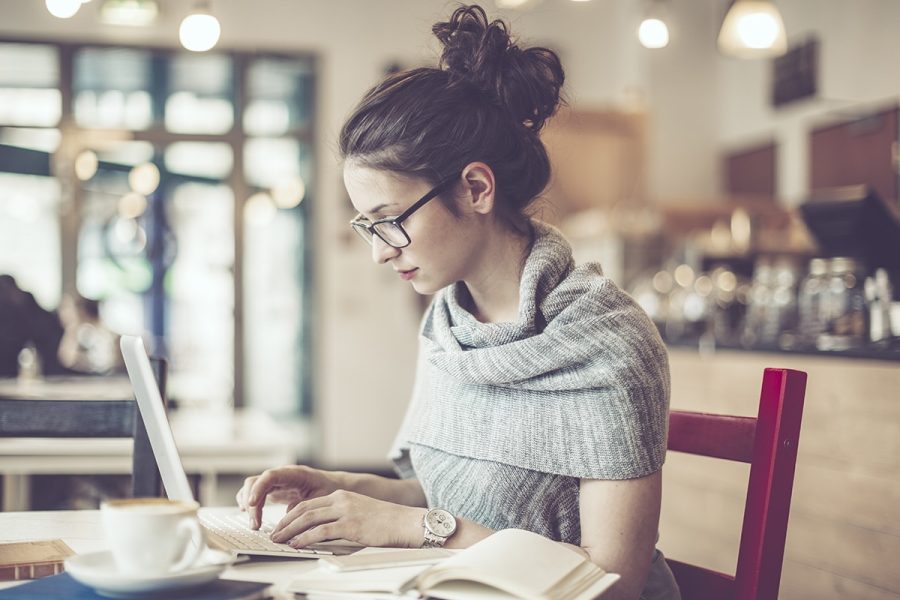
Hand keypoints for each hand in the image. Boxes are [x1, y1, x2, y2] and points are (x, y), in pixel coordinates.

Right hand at [236, 465, 339, 529]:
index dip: (258, 488)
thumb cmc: (328, 489)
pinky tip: (251, 516)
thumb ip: (305, 505)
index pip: (270, 476)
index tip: (252, 504)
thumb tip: (288, 517)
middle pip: (256, 482)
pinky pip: (256, 494)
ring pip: (252, 488)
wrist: (333, 485)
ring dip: (249, 506)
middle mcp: (281, 475)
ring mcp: (275, 483)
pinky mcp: (273, 491)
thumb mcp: (321, 498)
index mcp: (294, 473)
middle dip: (251, 503)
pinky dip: (250, 504)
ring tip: (255, 525)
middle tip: (255, 525)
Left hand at [269, 489, 424, 548]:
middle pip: (304, 509)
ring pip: (308, 519)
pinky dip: (305, 538)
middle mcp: (341, 499)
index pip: (308, 503)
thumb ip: (340, 516)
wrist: (405, 522)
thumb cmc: (385, 521)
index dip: (291, 515)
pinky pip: (321, 531)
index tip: (281, 526)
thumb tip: (321, 530)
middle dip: (285, 523)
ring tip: (279, 540)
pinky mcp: (350, 525)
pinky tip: (297, 544)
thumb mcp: (359, 512)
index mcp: (342, 495)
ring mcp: (345, 511)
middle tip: (274, 534)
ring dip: (290, 531)